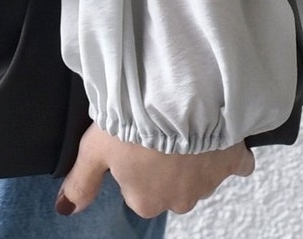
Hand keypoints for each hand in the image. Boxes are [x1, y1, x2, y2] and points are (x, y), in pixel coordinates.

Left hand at [55, 120, 255, 219]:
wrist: (181, 94)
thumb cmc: (134, 118)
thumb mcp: (96, 146)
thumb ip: (82, 181)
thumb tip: (65, 208)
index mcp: (145, 200)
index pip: (137, 189)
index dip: (134, 161)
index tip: (134, 137)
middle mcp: (178, 200)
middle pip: (170, 185)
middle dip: (166, 162)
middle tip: (158, 125)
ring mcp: (209, 182)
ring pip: (199, 174)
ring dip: (194, 153)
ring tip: (184, 118)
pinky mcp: (233, 161)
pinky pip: (236, 163)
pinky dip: (230, 152)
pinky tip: (221, 133)